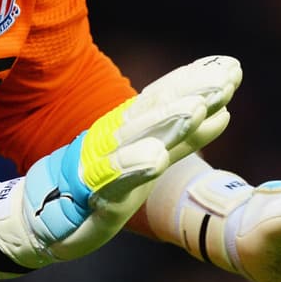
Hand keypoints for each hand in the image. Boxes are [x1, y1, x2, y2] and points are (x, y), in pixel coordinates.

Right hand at [0, 55, 241, 281]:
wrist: (48, 214)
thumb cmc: (105, 183)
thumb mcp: (152, 157)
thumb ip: (187, 137)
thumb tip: (225, 111)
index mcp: (134, 125)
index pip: (169, 96)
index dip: (198, 80)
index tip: (232, 67)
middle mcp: (119, 135)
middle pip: (159, 109)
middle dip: (192, 92)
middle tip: (226, 79)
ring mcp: (106, 161)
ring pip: (139, 135)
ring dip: (168, 120)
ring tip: (198, 108)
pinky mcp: (95, 191)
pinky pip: (115, 176)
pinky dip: (134, 165)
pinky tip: (156, 159)